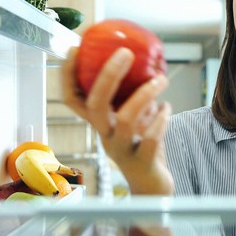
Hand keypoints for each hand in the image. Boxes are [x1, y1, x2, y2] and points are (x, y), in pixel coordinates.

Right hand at [61, 47, 174, 194]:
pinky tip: (167, 108)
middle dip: (109, 75)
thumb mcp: (132, 117)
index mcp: (98, 123)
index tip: (76, 48)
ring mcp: (121, 151)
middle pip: (95, 104)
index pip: (71, 98)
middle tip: (126, 52)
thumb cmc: (141, 146)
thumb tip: (145, 58)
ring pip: (124, 120)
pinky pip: (150, 138)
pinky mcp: (142, 162)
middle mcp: (104, 136)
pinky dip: (162, 120)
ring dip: (144, 94)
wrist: (151, 188)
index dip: (68, 74)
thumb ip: (132, 94)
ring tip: (161, 79)